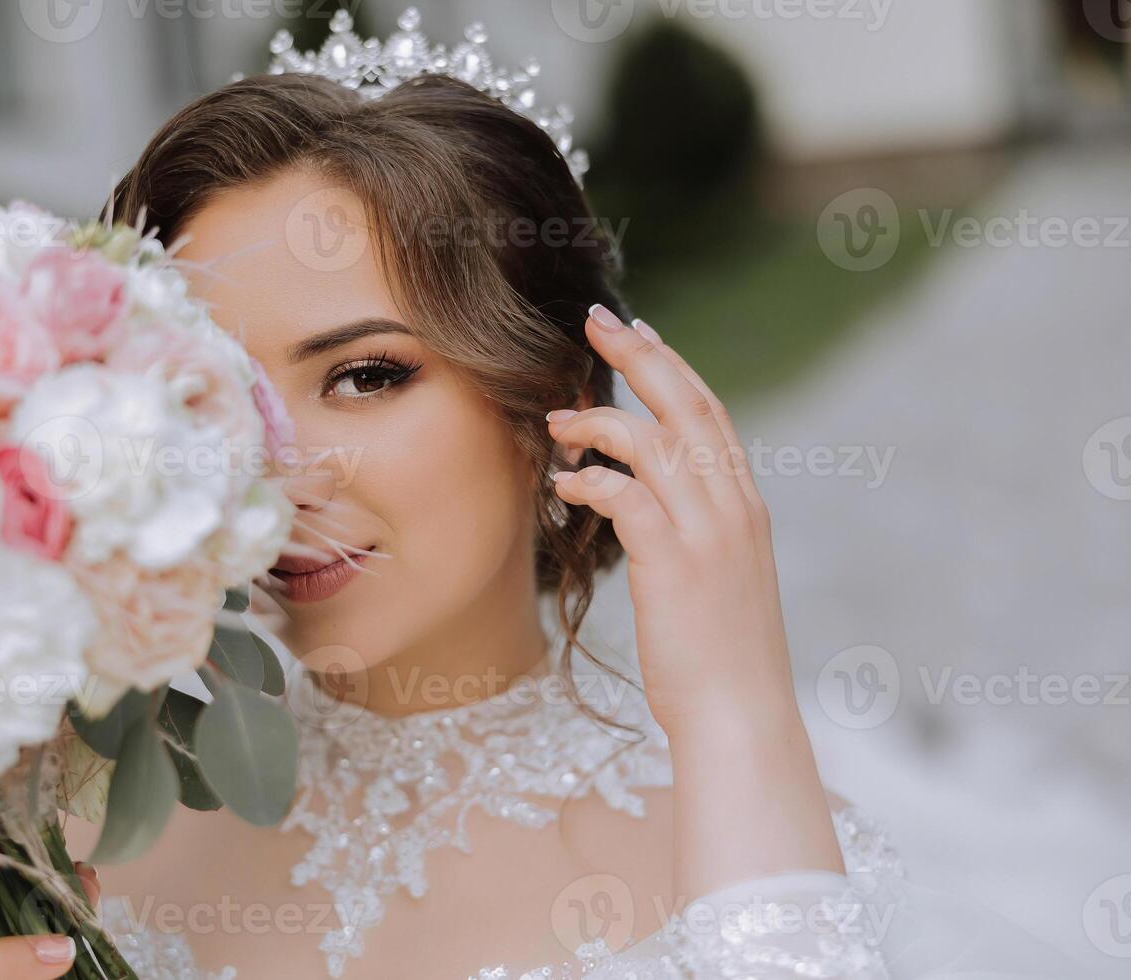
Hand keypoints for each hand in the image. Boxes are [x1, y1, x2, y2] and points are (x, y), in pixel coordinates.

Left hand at [551, 304, 843, 897]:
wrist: (739, 715)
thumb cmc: (717, 654)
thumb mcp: (715, 576)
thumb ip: (693, 528)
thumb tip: (647, 498)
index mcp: (744, 504)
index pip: (708, 412)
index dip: (670, 365)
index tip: (636, 330)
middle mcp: (733, 505)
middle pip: (686, 404)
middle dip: (640, 353)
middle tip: (594, 318)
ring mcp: (708, 531)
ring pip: (653, 441)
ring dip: (599, 421)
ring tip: (557, 422)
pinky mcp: (674, 561)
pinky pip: (627, 495)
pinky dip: (591, 481)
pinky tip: (564, 485)